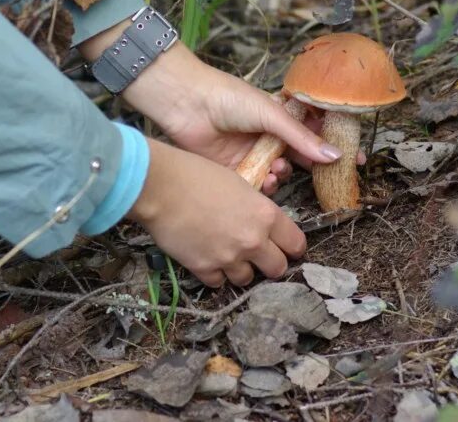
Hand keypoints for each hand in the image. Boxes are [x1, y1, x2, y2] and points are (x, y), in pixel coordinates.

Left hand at [79, 20, 348, 192]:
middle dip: (313, 169)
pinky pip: (256, 183)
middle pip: (298, 157)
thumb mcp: (270, 114)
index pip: (314, 132)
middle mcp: (268, 136)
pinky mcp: (233, 168)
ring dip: (282, 175)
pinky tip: (266, 181)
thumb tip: (334, 155)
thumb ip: (301, 137)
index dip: (334, 146)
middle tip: (328, 180)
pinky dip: (264, 185)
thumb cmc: (228, 97)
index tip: (354, 160)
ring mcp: (251, 152)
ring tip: (278, 170)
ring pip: (278, 173)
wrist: (186, 102)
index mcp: (280, 116)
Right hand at [127, 138, 305, 285]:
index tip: (285, 247)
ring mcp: (229, 258)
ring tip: (227, 254)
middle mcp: (253, 240)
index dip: (291, 247)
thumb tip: (261, 225)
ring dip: (240, 269)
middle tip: (257, 255)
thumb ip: (256, 209)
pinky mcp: (205, 269)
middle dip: (269, 263)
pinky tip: (207, 258)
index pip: (296, 244)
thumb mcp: (239, 184)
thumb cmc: (197, 175)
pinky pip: (219, 283)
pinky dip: (215, 274)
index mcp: (266, 215)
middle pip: (277, 268)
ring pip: (247, 279)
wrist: (161, 186)